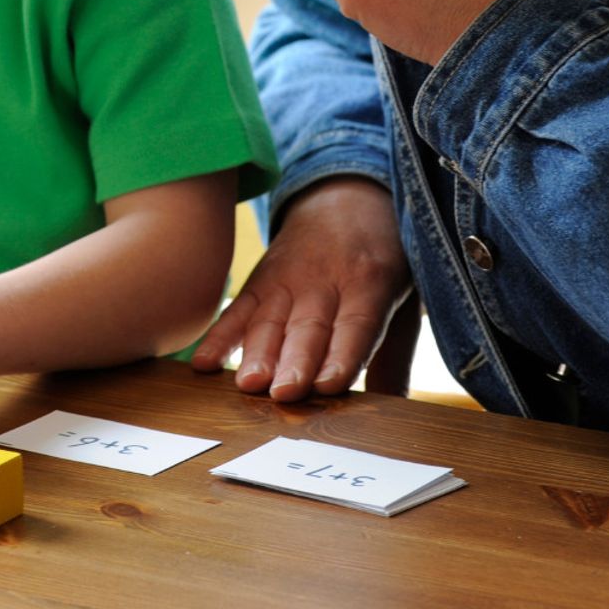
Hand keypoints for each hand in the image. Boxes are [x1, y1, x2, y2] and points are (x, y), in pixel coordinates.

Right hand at [191, 178, 410, 400]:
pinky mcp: (260, 279)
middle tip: (283, 393)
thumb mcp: (403, 297)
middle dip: (294, 360)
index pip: (357, 324)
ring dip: (257, 354)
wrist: (346, 195)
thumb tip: (397, 412)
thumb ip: (395, 358)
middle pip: (308, 326)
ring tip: (247, 384)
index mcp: (371, 281)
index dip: (343, 355)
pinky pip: (238, 309)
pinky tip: (205, 364)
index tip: (328, 386)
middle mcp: (326, 279)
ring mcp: (288, 278)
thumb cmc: (381, 257)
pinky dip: (220, 336)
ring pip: (270, 320)